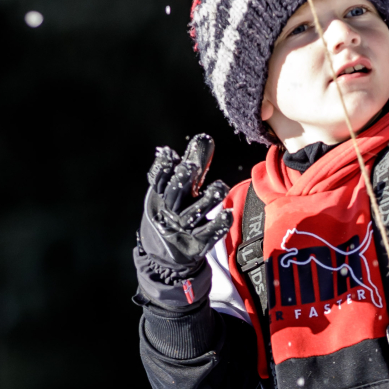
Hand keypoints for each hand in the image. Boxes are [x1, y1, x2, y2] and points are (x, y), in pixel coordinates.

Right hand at [138, 134, 231, 275]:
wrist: (166, 252)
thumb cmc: (176, 208)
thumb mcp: (182, 186)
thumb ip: (194, 162)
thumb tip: (204, 137)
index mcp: (163, 194)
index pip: (160, 179)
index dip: (164, 168)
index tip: (170, 154)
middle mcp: (171, 211)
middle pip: (174, 195)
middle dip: (181, 180)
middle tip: (190, 167)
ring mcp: (183, 229)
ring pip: (193, 214)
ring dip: (206, 201)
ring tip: (220, 187)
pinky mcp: (196, 245)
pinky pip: (207, 235)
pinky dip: (217, 226)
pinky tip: (228, 214)